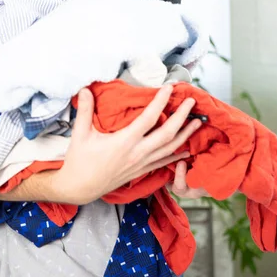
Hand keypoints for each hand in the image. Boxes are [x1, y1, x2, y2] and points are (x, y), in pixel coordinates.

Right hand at [52, 84, 201, 204]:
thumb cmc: (79, 160)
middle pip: (167, 133)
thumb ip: (84, 110)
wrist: (80, 188)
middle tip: (192, 102)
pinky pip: (164, 162)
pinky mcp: (141, 171)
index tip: (169, 88)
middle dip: (182, 117)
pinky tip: (187, 150)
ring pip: (170, 149)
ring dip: (185, 135)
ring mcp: (141, 164)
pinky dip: (177, 154)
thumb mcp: (80, 133)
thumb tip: (85, 88)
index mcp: (124, 141)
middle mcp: (137, 153)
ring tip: (198, 122)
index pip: (149, 118)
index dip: (161, 102)